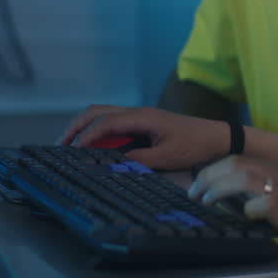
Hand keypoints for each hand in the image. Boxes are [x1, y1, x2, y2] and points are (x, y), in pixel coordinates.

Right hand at [59, 104, 229, 170]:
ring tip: (70, 145)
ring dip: (85, 127)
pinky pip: (113, 122)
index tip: (70, 151)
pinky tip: (92, 145)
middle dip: (76, 127)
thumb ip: (139, 161)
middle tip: (60, 146)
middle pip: (97, 112)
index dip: (85, 136)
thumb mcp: (167, 157)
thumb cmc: (195, 145)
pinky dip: (97, 130)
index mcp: (142, 117)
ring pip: (103, 114)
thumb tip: (113, 165)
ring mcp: (139, 116)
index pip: (105, 122)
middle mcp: (138, 112)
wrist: (216, 137)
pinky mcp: (143, 123)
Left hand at [187, 155, 277, 275]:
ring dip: (217, 187)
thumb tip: (239, 200)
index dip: (216, 169)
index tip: (201, 183)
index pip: (242, 158)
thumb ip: (274, 193)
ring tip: (205, 200)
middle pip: (236, 162)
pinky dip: (244, 210)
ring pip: (241, 175)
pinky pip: (256, 205)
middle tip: (195, 192)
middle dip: (209, 175)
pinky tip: (243, 218)